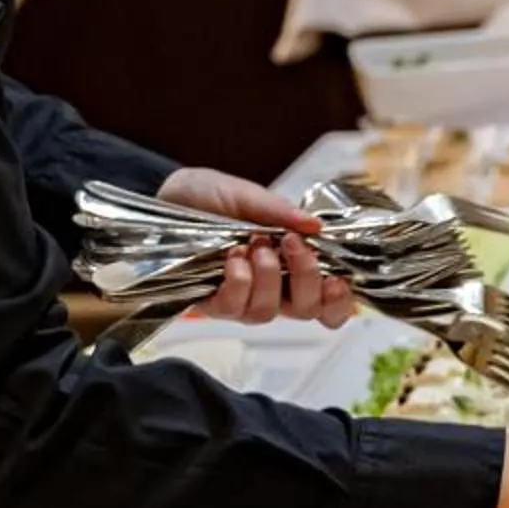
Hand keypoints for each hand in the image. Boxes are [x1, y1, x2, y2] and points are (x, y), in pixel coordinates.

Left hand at [156, 167, 356, 329]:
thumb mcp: (247, 194)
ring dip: (267, 277)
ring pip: (269, 313)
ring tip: (254, 244)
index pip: (327, 301)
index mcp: (292, 264)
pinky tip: (233, 257)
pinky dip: (238, 281)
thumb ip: (280, 211)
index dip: (340, 302)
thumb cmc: (211, 196)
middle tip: (292, 244)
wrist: (168, 196)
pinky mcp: (210, 302)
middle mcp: (271, 287)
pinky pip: (233, 307)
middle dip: (307, 278)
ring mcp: (241, 297)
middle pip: (307, 311)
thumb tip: (316, 227)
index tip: (337, 279)